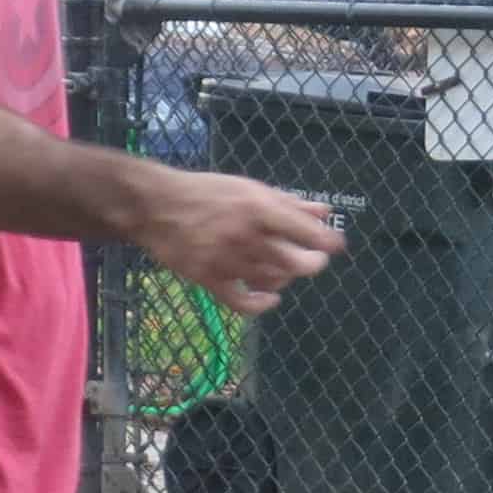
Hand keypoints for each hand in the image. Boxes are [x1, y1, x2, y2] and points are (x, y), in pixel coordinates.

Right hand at [133, 170, 342, 315]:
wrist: (157, 207)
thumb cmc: (206, 193)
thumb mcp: (249, 189)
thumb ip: (287, 202)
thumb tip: (323, 210)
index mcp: (258, 208)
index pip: (304, 229)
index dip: (326, 241)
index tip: (336, 245)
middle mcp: (247, 236)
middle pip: (295, 262)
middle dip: (312, 264)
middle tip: (315, 261)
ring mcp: (228, 261)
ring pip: (272, 281)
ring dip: (287, 279)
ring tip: (284, 270)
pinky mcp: (210, 280)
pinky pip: (243, 303)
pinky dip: (262, 304)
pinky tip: (270, 298)